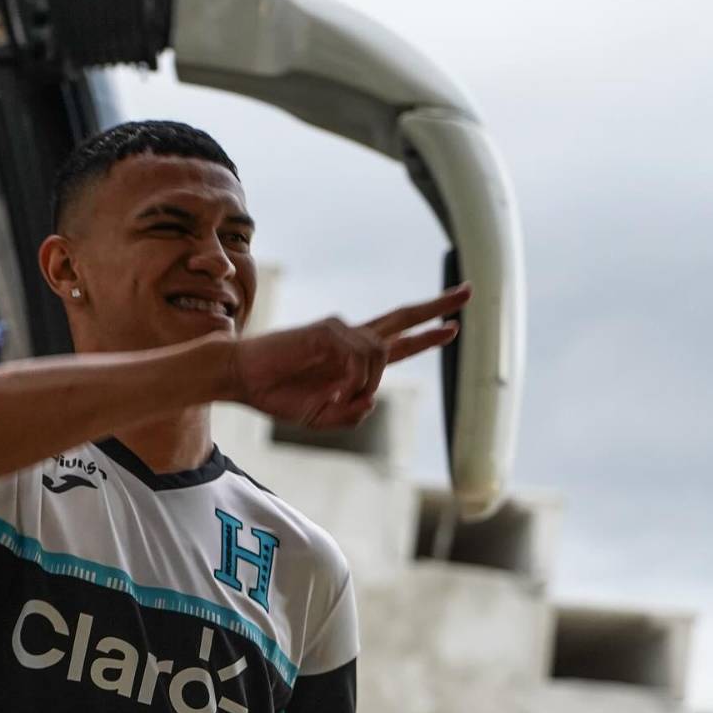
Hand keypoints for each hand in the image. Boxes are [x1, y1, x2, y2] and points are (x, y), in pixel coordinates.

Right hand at [231, 284, 469, 429]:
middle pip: (402, 318)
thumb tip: (371, 399)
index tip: (452, 327)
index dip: (427, 335)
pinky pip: (359, 356)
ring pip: (380, 354)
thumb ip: (351, 413)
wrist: (243, 380)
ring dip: (366, 382)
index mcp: (352, 359)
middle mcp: (351, 339)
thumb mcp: (321, 417)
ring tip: (337, 397)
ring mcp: (340, 331)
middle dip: (437, 307)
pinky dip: (352, 378)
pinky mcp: (327, 330)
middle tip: (468, 294)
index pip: (399, 342)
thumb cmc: (277, 396)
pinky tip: (335, 388)